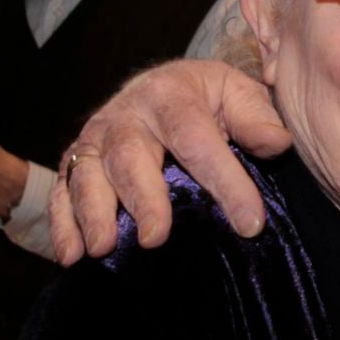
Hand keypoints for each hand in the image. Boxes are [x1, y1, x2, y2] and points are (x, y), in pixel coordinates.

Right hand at [48, 60, 291, 262]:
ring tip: (102, 249)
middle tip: (154, 238)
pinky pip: (62, 190)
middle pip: (130, 157)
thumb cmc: (210, 98)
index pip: (199, 140)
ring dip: (93, 214)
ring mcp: (96, 138)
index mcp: (172, 95)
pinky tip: (70, 254)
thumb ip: (258, 119)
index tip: (249, 223)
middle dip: (142, 199)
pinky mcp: (76, 160)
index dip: (225, 182)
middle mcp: (126, 114)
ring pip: (87, 174)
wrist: (164, 84)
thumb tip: (278, 144)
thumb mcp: (239, 94)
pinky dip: (62, 223)